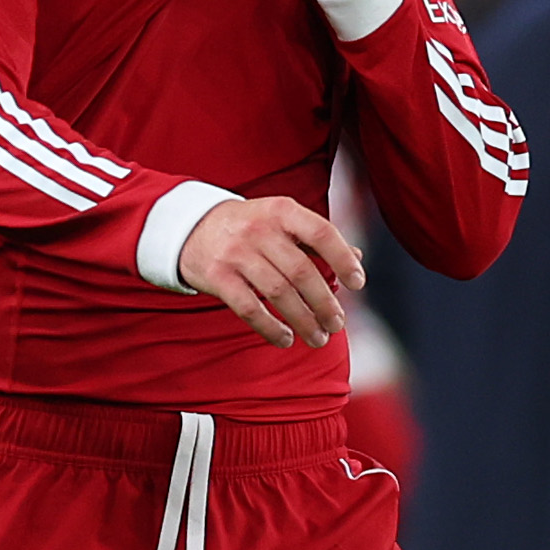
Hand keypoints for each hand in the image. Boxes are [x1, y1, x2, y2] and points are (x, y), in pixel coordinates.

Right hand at [177, 194, 361, 347]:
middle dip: (324, 303)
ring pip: (278, 293)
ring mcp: (236, 253)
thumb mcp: (281, 220)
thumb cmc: (249, 227)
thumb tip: (357, 258)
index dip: (343, 260)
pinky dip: (270, 327)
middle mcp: (259, 229)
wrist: (191, 228)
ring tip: (317, 338)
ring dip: (302, 320)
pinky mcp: (217, 277)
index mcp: (281, 211)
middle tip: (337, 324)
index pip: (322, 233)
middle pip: (301, 271)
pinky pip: (249, 308)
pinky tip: (285, 339)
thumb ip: (316, 238)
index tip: (358, 284)